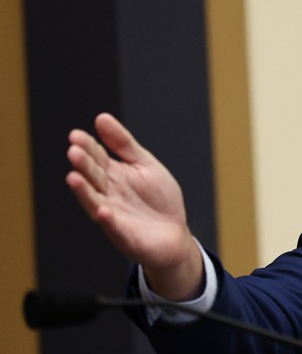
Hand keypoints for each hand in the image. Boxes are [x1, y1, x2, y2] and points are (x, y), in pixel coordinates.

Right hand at [66, 113, 202, 299]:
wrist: (175, 234)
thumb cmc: (159, 199)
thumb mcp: (145, 164)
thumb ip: (124, 144)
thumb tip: (101, 118)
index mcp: (114, 175)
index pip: (97, 158)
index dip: (88, 147)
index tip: (76, 135)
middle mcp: (109, 194)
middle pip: (94, 177)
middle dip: (84, 165)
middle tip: (74, 151)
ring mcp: (114, 215)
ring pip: (95, 201)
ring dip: (84, 191)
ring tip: (74, 178)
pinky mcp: (124, 236)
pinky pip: (114, 228)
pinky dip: (108, 220)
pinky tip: (104, 210)